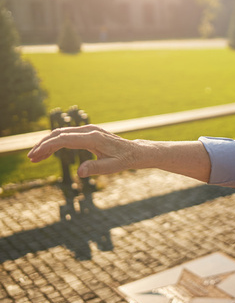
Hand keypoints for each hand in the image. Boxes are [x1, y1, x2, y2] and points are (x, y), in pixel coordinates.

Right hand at [28, 125, 142, 176]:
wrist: (135, 151)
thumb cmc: (124, 160)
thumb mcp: (112, 167)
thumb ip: (96, 168)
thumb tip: (80, 172)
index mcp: (93, 138)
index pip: (64, 139)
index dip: (48, 146)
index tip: (35, 155)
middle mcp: (89, 130)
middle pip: (59, 134)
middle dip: (43, 145)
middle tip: (31, 158)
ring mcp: (89, 130)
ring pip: (62, 133)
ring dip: (47, 144)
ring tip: (36, 158)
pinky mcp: (89, 132)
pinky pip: (68, 135)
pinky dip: (56, 142)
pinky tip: (48, 152)